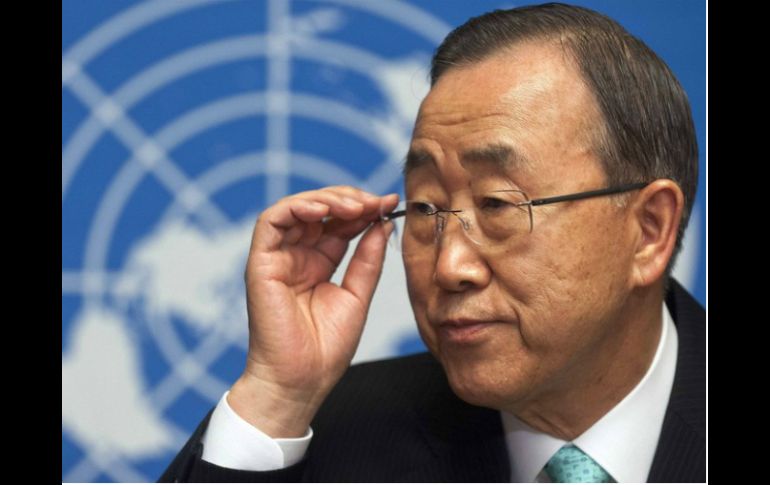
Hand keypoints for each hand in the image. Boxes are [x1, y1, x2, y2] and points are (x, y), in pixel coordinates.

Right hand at [228, 186, 398, 436]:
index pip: (339, 223)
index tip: (390, 203)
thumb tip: (383, 222)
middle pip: (320, 210)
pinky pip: (271, 221)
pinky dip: (296, 207)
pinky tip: (323, 210)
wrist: (300, 381)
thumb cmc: (325, 349)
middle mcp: (297, 255)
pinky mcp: (261, 262)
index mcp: (319, 262)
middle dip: (349, 199)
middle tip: (375, 202)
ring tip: (355, 206)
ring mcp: (278, 257)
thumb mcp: (357, 295)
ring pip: (296, 208)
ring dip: (326, 199)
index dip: (364, 209)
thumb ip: (368, 258)